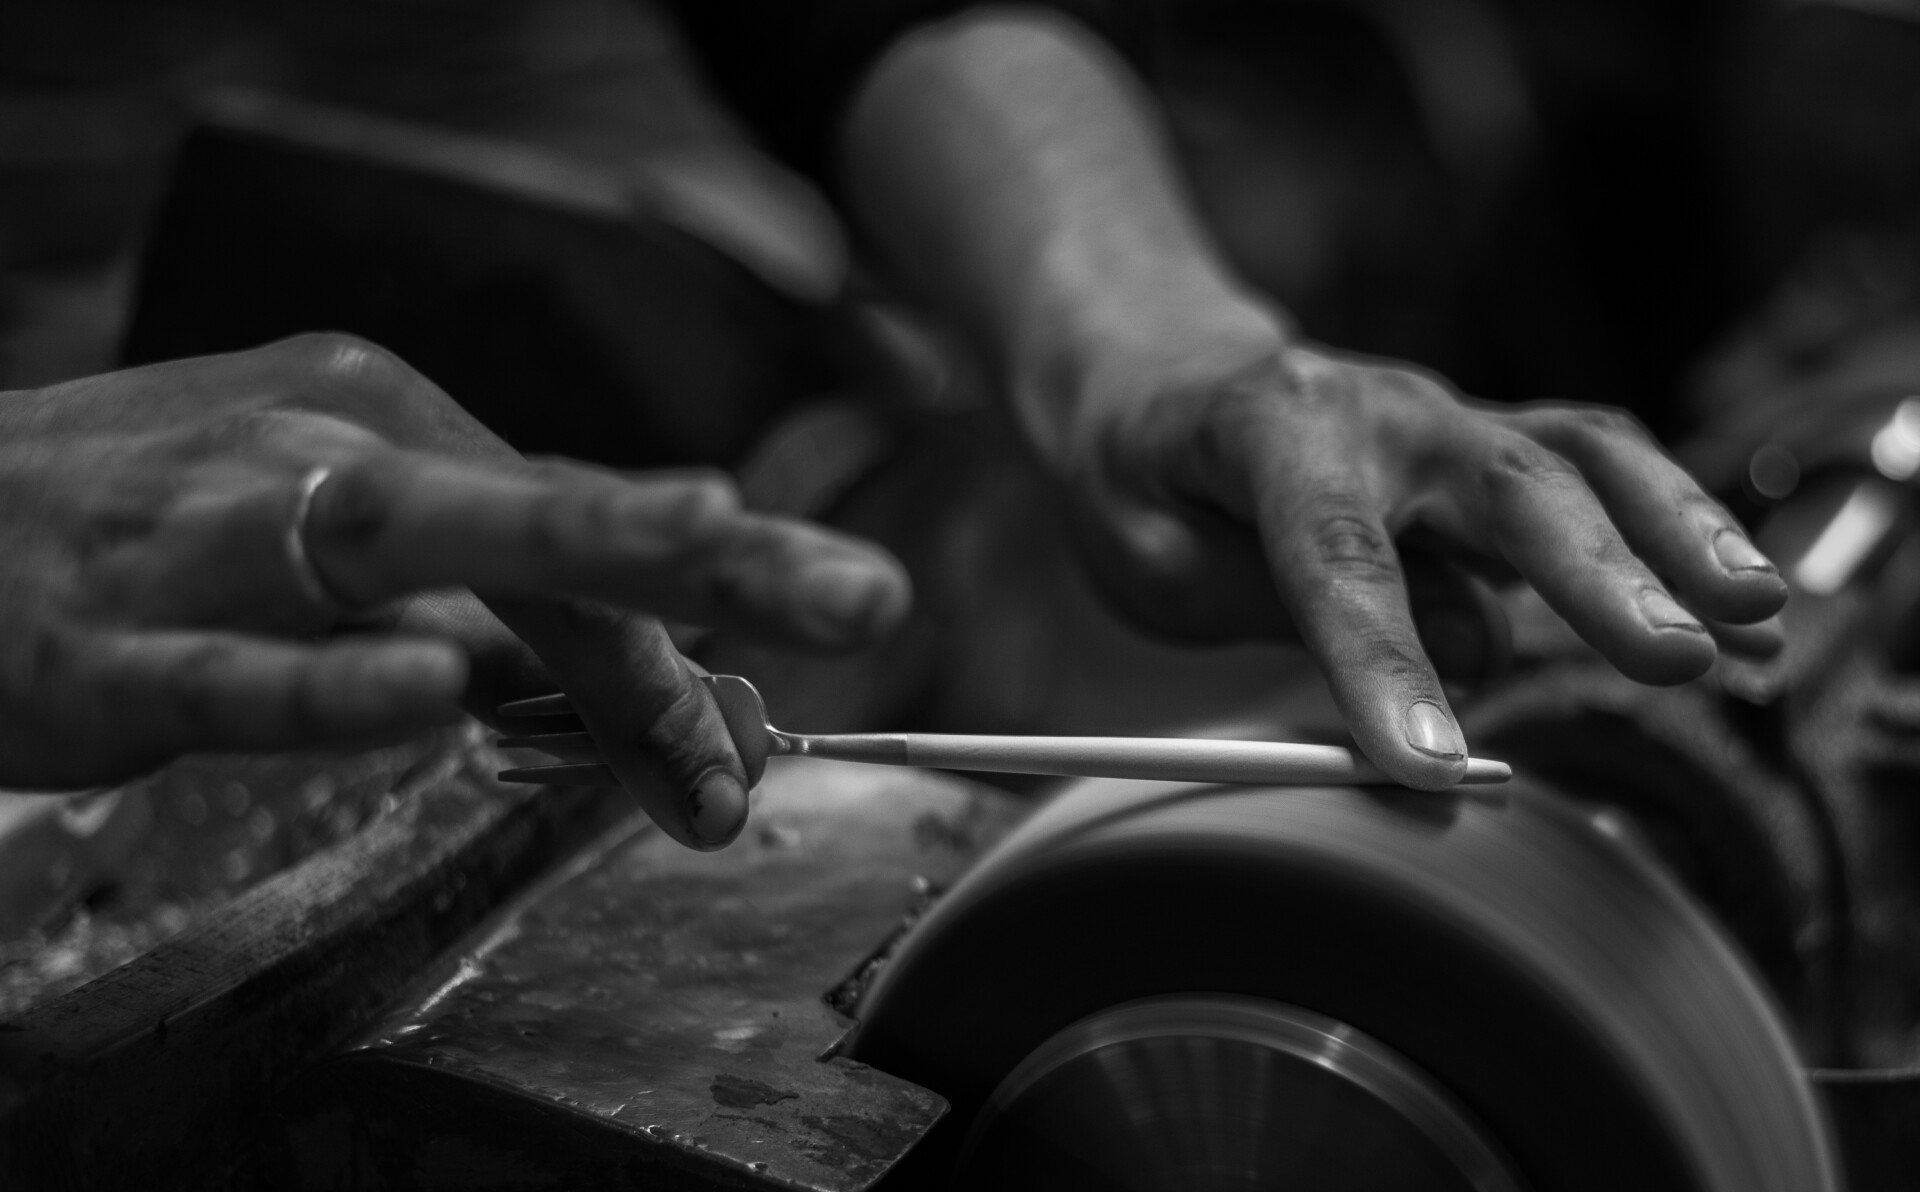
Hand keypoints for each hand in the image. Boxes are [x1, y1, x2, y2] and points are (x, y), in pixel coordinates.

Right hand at [0, 334, 909, 847]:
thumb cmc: (145, 536)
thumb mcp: (326, 543)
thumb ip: (479, 609)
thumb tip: (639, 683)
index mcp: (385, 426)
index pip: (580, 526)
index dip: (703, 620)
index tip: (792, 709)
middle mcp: (319, 454)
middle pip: (541, 501)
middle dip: (714, 550)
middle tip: (861, 598)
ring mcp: (211, 536)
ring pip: (408, 538)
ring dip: (572, 555)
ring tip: (710, 543)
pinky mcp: (108, 640)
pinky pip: (233, 665)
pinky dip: (331, 677)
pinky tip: (426, 686)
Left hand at [1055, 323, 1788, 787]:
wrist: (1164, 373)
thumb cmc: (1149, 478)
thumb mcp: (1151, 556)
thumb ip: (1284, 607)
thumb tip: (1463, 662)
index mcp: (1272, 432)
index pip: (1335, 557)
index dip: (1385, 662)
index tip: (1428, 762)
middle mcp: (1384, 413)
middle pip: (1506, 485)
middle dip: (1595, 575)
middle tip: (1673, 658)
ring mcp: (1452, 424)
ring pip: (1584, 459)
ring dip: (1676, 535)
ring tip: (1756, 617)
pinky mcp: (1495, 451)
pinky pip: (1601, 483)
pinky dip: (1677, 542)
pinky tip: (1747, 619)